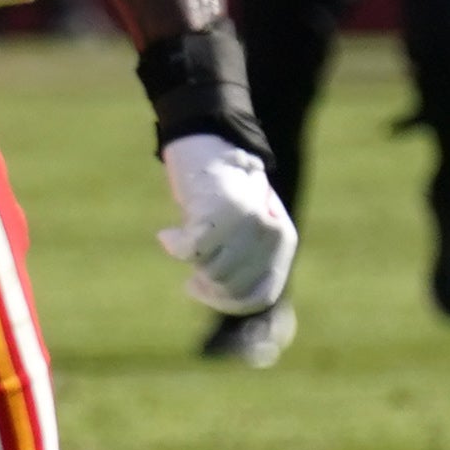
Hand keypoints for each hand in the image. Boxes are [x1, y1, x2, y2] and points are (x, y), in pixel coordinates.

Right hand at [159, 133, 297, 313]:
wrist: (210, 145)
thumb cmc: (223, 193)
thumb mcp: (244, 230)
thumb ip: (246, 262)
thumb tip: (232, 305)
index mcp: (283, 240)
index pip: (261, 295)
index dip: (229, 303)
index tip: (203, 292)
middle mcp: (269, 234)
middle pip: (232, 286)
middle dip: (206, 287)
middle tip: (190, 275)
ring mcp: (246, 224)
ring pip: (211, 270)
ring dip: (191, 262)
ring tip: (182, 241)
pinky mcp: (220, 212)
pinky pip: (190, 251)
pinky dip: (174, 245)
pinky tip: (166, 235)